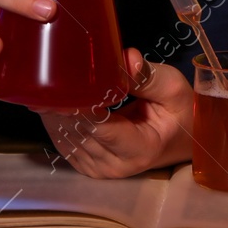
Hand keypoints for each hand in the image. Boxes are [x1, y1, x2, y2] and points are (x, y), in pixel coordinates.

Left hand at [40, 48, 194, 177]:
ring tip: (44, 83)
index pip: (99, 127)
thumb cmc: (179, 111)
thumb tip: (126, 57)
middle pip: (78, 133)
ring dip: (54, 113)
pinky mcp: (89, 166)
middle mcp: (115, 166)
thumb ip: (146, 76)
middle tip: (46, 73)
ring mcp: (99, 169)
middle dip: (61, 104)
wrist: (183, 138)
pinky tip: (50, 101)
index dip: (78, 105)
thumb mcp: (172, 87)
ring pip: (66, 139)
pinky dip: (56, 122)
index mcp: (139, 149)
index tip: (63, 80)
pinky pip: (64, 143)